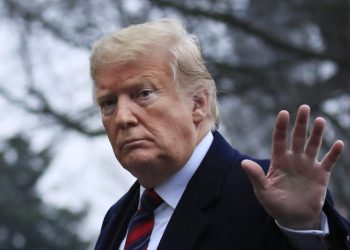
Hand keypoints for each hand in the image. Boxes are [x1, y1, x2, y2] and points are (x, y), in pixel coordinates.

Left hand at [241, 104, 343, 229]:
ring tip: (320, 120)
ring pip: (313, 145)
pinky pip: (328, 162)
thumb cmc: (275, 204)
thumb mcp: (263, 191)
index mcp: (279, 161)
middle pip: (297, 138)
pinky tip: (339, 144)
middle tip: (304, 107)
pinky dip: (334, 153)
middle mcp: (294, 159)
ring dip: (317, 133)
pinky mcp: (321, 175)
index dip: (281, 127)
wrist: (293, 218)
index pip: (279, 140)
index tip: (284, 113)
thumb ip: (256, 176)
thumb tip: (243, 162)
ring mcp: (308, 166)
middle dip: (300, 123)